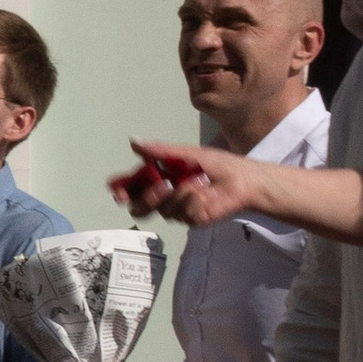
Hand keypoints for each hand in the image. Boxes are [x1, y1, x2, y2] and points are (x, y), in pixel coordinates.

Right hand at [121, 141, 254, 227]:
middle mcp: (165, 196)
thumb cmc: (218, 165)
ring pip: (164, 209)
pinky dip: (195, 200)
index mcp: (160, 178)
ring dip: (182, 193)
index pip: (133, 188)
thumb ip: (159, 151)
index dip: (122, 191)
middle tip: (163, 186)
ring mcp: (178, 209)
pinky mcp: (193, 219)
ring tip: (200, 180)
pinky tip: (206, 191)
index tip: (119, 190)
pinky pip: (184, 214)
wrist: (243, 180)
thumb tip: (134, 142)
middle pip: (140, 207)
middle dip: (148, 198)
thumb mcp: (186, 154)